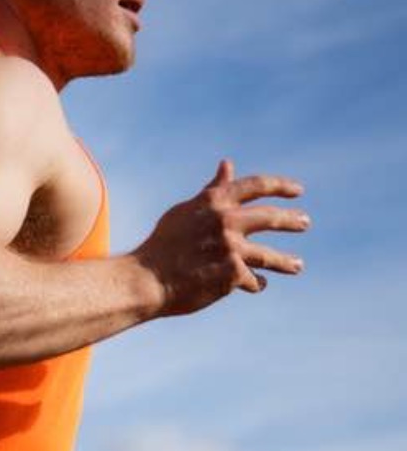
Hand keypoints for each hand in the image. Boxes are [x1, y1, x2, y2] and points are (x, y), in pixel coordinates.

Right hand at [136, 159, 309, 316]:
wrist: (146, 280)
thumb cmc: (162, 244)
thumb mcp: (185, 211)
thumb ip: (212, 190)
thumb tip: (228, 164)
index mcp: (215, 201)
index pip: (257, 185)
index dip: (280, 186)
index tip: (297, 191)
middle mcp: (226, 221)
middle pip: (271, 218)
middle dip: (291, 221)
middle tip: (304, 223)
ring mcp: (231, 248)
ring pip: (269, 255)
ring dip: (286, 262)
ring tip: (297, 266)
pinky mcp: (232, 275)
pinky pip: (252, 279)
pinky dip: (255, 283)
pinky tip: (258, 285)